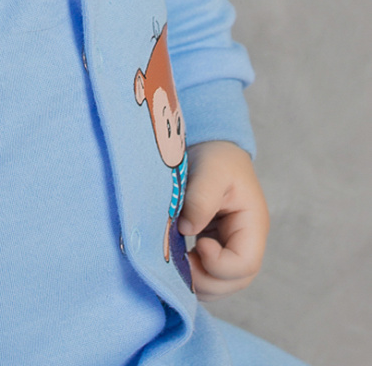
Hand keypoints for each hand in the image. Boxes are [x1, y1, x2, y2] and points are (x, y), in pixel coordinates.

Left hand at [177, 140, 268, 299]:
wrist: (214, 147)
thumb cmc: (216, 157)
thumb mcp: (210, 171)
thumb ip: (200, 200)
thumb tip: (186, 229)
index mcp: (253, 224)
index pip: (245, 263)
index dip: (219, 263)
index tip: (198, 242)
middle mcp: (246, 241)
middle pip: (236, 281)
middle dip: (207, 280)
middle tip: (180, 265)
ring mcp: (231, 246)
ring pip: (222, 282)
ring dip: (199, 281)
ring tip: (176, 264)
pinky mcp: (216, 245)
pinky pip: (209, 272)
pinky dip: (193, 274)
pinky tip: (176, 261)